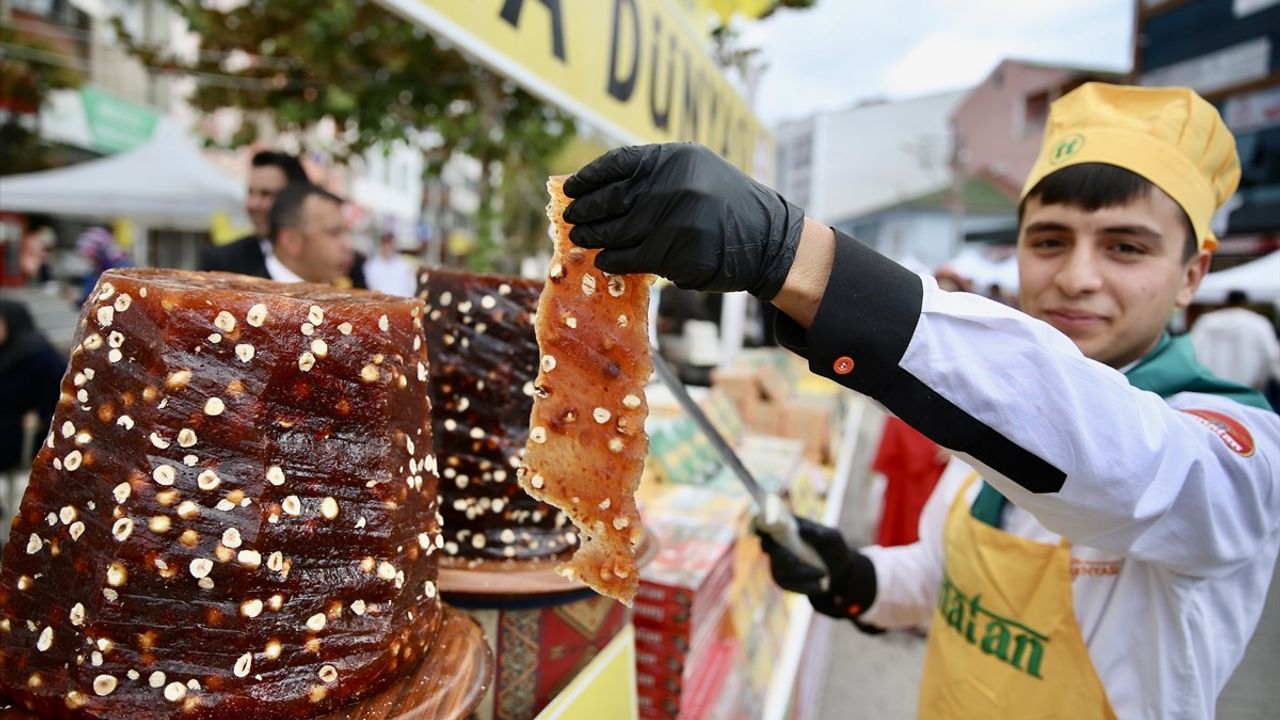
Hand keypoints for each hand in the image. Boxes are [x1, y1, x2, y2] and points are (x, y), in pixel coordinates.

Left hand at [563, 143, 805, 300]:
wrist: (768, 240)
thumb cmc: (727, 206)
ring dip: (593, 236)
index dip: (589, 178)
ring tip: (579, 239)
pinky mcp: (675, 251)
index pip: (618, 164)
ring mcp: (673, 218)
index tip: (570, 189)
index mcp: (675, 158)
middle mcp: (672, 184)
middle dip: (585, 209)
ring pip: (617, 230)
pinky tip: (604, 259)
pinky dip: (612, 259)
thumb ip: (656, 175)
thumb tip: (603, 189)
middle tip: (570, 218)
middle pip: (613, 198)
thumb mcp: (697, 172)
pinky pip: (631, 256)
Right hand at [758, 517, 877, 620]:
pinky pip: (788, 584)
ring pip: (780, 568)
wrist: (840, 571)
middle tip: (794, 561)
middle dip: (780, 555)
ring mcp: (778, 563)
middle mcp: (778, 544)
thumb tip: (801, 529)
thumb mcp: (832, 538)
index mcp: (787, 527)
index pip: (767, 524)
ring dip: (801, 573)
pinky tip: (820, 586)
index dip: (762, 527)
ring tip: (823, 574)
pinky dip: (804, 586)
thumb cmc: (834, 548)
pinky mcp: (783, 580)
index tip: (765, 533)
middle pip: (768, 547)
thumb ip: (818, 532)